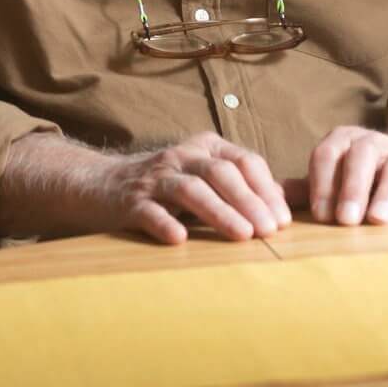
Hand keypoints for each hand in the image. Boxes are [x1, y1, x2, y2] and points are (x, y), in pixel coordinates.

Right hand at [75, 132, 291, 247]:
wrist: (100, 185)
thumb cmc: (164, 188)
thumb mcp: (202, 177)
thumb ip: (240, 186)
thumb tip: (287, 204)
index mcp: (204, 148)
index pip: (243, 161)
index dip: (265, 189)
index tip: (283, 220)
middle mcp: (181, 157)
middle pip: (220, 173)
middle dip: (248, 201)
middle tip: (269, 231)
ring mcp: (154, 178)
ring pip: (190, 189)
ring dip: (219, 211)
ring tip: (242, 235)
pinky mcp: (130, 201)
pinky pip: (149, 210)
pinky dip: (165, 223)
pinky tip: (180, 239)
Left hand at [290, 126, 387, 226]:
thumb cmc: (367, 178)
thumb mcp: (337, 179)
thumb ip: (307, 187)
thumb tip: (268, 198)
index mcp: (344, 142)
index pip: (326, 155)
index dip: (321, 183)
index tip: (320, 215)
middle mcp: (373, 142)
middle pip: (360, 156)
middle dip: (351, 187)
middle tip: (345, 220)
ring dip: (386, 192)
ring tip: (378, 220)